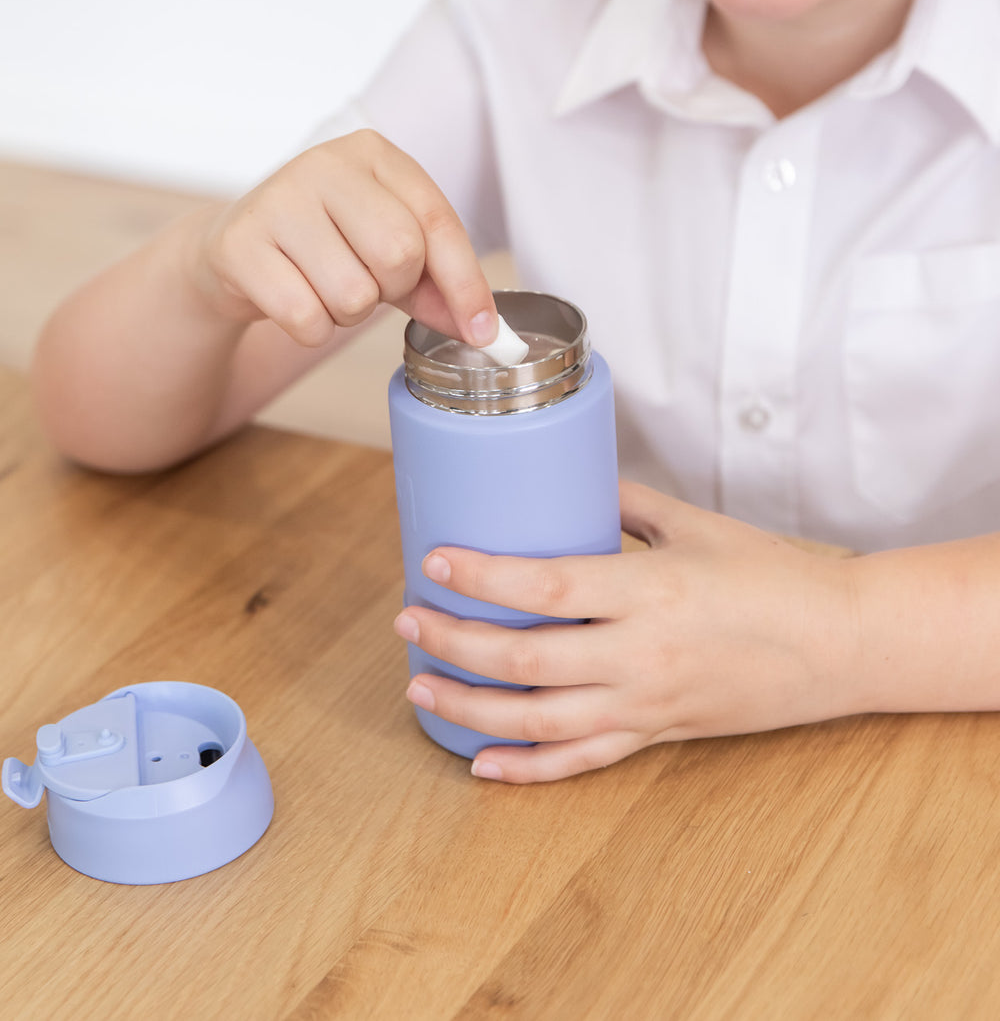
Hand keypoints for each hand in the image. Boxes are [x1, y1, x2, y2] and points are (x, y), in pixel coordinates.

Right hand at [185, 129, 496, 347]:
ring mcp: (277, 199)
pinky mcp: (239, 244)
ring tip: (322, 287)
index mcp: (373, 153)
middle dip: (390, 290)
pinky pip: (305, 316)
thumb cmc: (326, 245)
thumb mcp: (386, 250)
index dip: (466, 282)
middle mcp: (324, 163)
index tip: (483, 331)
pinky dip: (311, 329)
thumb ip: (437, 284)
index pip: (437, 220)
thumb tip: (483, 332)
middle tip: (365, 282)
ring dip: (346, 314)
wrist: (237, 249)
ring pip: (352, 294)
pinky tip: (292, 299)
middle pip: (399, 254)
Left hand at [394, 480, 861, 782]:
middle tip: (408, 620)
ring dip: (471, 707)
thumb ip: (626, 502)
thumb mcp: (695, 523)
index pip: (546, 586)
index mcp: (650, 590)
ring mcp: (648, 702)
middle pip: (526, 657)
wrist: (840, 643)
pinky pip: (582, 761)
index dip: (482, 577)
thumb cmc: (771, 574)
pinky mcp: (659, 733)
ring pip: (540, 719)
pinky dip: (528, 768)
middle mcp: (642, 653)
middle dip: (454, 641)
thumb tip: (566, 478)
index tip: (434, 559)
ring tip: (421, 686)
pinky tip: (482, 762)